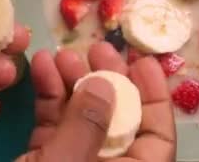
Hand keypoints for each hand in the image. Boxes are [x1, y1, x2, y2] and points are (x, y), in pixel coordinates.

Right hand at [18, 43, 175, 161]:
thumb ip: (86, 126)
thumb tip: (104, 83)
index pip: (157, 137)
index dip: (154, 97)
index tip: (143, 61)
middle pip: (116, 118)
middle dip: (107, 79)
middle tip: (96, 48)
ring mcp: (74, 159)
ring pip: (80, 114)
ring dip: (71, 80)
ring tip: (61, 54)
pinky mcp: (46, 156)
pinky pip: (52, 120)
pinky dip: (47, 93)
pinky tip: (41, 65)